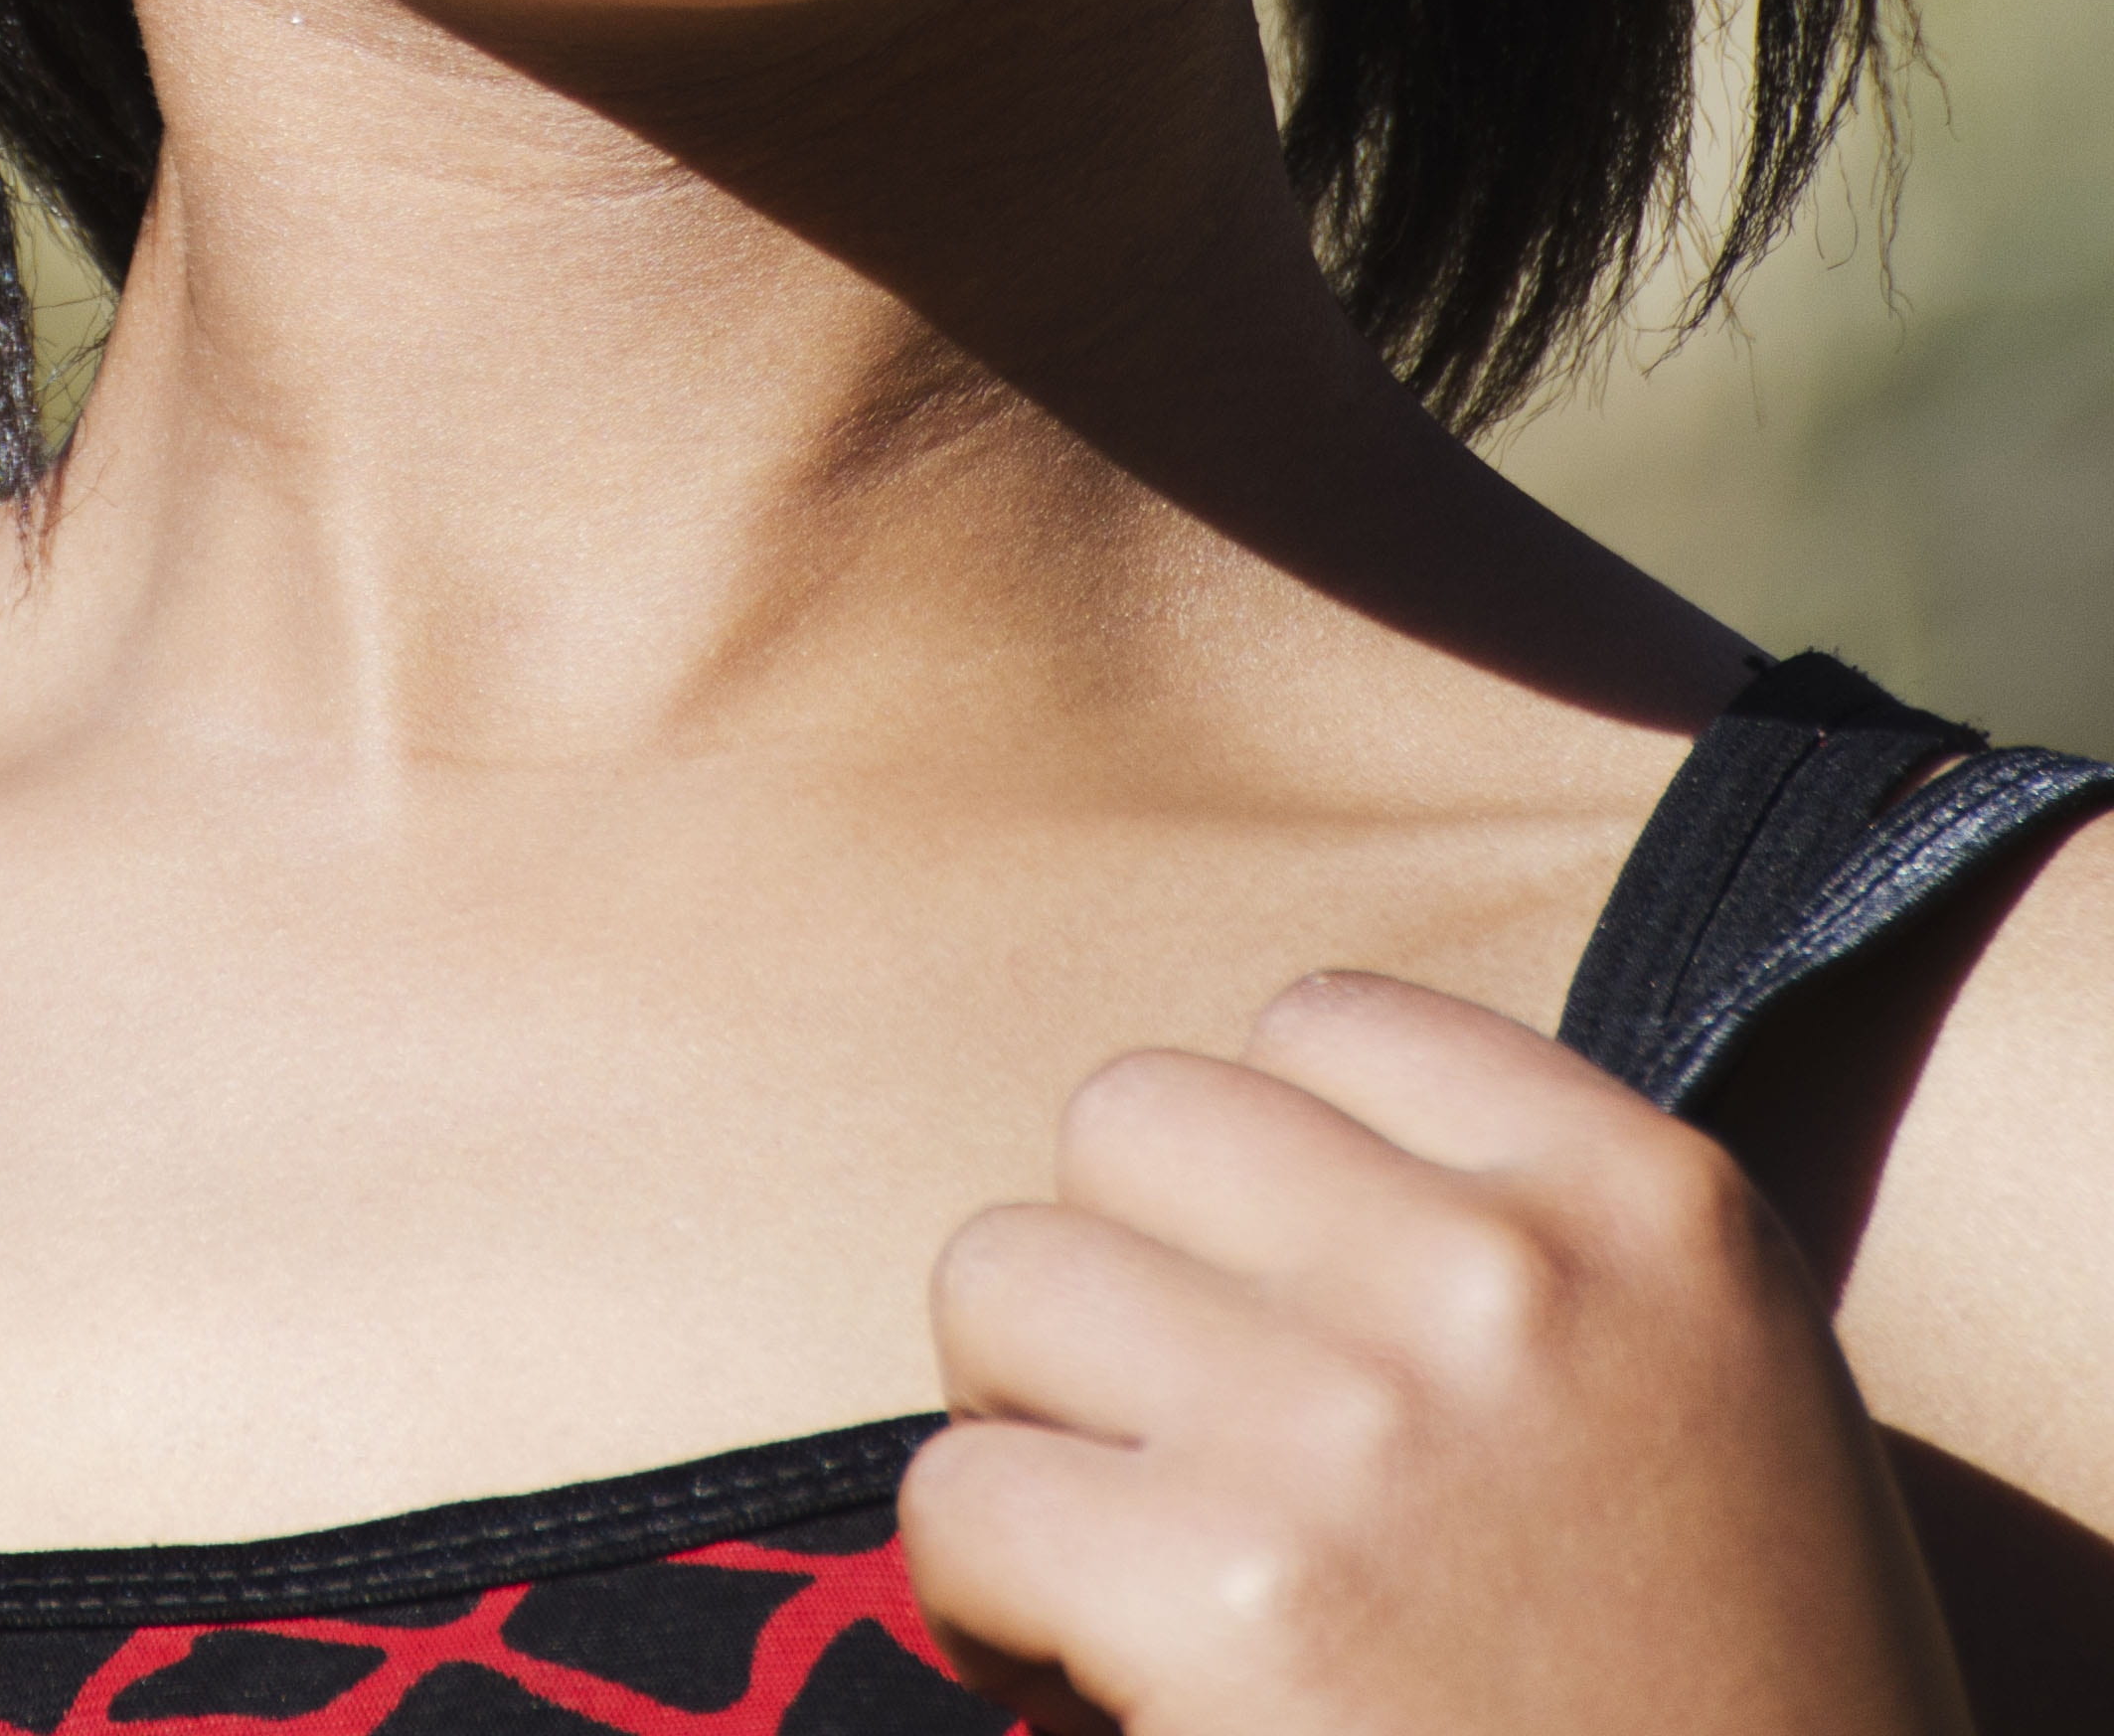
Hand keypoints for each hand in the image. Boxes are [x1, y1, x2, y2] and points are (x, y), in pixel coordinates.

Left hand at [898, 974, 1969, 1735]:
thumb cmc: (1729, 1724)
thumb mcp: (1714, 1409)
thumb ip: (1526, 1255)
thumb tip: (1243, 1195)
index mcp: (1653, 1205)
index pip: (1322, 1027)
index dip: (1246, 1188)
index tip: (1266, 1324)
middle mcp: (1507, 1276)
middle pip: (1129, 1117)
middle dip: (1108, 1275)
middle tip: (1153, 1440)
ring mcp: (1363, 1428)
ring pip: (1005, 1276)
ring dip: (1023, 1421)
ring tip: (1101, 1554)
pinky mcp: (1237, 1604)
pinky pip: (965, 1497)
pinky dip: (981, 1597)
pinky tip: (1073, 1676)